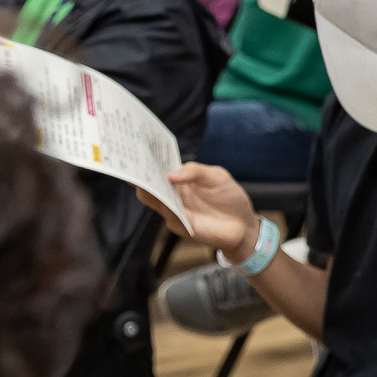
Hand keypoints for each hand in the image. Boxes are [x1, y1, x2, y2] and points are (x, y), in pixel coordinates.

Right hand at [138, 163, 258, 257]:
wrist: (243, 224)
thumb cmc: (229, 197)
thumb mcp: (217, 176)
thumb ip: (195, 171)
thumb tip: (170, 174)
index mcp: (180, 179)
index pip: (159, 169)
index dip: (147, 161)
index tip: (137, 151)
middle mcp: (174, 194)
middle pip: (149, 185)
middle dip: (141, 176)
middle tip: (133, 166)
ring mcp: (176, 210)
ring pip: (154, 200)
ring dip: (150, 191)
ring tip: (146, 181)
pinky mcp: (182, 225)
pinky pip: (169, 215)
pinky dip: (167, 208)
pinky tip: (167, 201)